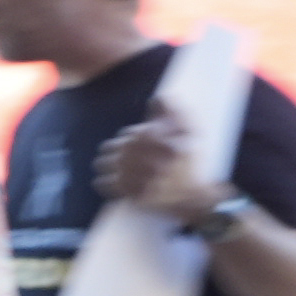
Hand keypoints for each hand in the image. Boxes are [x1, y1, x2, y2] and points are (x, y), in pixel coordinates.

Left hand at [99, 116, 217, 216]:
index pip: (126, 134)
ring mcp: (129, 171)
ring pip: (101, 163)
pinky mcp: (126, 191)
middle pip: (109, 147)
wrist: (194, 197)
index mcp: (147, 135)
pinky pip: (102, 183)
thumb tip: (160, 98)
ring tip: (120, 171)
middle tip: (131, 162)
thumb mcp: (189, 133)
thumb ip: (172, 112)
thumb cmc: (191, 164)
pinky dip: (106, 183)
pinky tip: (116, 183)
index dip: (134, 142)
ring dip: (109, 166)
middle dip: (119, 153)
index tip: (144, 150)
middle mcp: (135, 151)